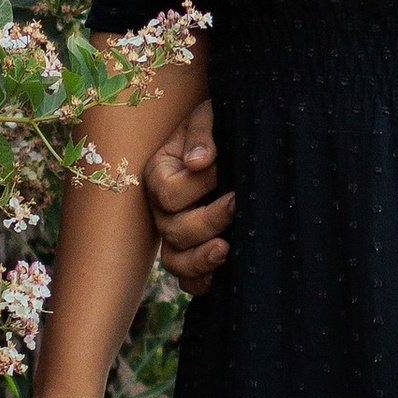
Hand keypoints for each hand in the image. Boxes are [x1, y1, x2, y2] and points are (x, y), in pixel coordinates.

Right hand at [145, 97, 231, 294]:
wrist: (234, 136)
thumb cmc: (219, 122)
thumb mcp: (209, 115)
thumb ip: (202, 133)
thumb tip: (198, 161)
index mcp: (159, 173)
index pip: (167, 193)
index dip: (197, 185)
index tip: (222, 169)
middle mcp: (163, 209)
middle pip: (173, 230)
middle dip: (208, 221)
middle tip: (238, 205)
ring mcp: (177, 233)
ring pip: (175, 261)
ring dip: (200, 260)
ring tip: (227, 248)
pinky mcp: (195, 251)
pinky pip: (188, 280)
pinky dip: (201, 282)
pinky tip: (223, 273)